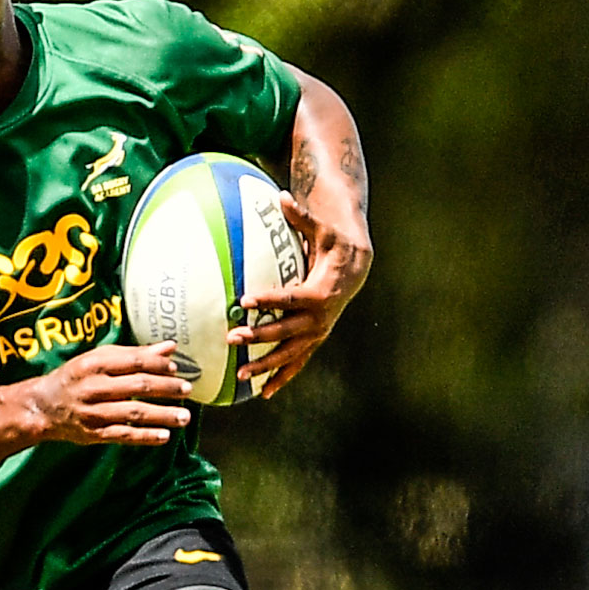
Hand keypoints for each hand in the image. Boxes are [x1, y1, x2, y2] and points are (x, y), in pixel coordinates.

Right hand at [27, 342, 190, 444]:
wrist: (43, 406)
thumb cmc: (77, 377)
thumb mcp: (100, 359)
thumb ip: (135, 354)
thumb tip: (171, 347)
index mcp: (94, 364)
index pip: (133, 362)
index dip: (158, 365)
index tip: (177, 369)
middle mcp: (92, 387)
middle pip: (136, 386)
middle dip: (165, 388)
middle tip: (187, 390)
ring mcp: (92, 412)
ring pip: (133, 412)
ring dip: (162, 415)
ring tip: (185, 417)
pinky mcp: (93, 433)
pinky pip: (123, 435)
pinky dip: (145, 436)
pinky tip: (164, 436)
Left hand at [229, 191, 371, 396]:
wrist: (356, 268)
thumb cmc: (332, 244)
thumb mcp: (320, 229)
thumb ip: (300, 217)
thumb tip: (281, 195)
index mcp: (320, 291)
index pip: (291, 297)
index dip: (269, 300)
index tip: (244, 301)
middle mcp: (321, 317)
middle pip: (287, 330)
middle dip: (260, 336)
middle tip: (232, 338)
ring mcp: (318, 333)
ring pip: (290, 354)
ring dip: (266, 366)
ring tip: (240, 375)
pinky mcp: (315, 341)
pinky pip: (297, 363)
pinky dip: (281, 378)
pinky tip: (262, 394)